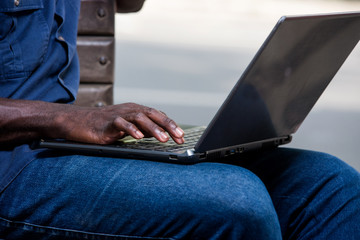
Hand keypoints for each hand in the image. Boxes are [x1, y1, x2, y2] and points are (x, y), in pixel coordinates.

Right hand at [56, 102, 184, 144]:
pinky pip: (121, 124)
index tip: (182, 137)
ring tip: (164, 139)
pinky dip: (131, 129)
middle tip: (179, 136)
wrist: (79, 122)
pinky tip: (139, 138)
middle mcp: (130, 110)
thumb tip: (162, 134)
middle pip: (153, 114)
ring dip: (153, 128)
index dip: (171, 125)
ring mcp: (119, 115)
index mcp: (136, 110)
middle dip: (168, 125)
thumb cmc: (105, 126)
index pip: (158, 116)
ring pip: (140, 117)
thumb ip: (144, 128)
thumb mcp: (128, 127)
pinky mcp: (108, 122)